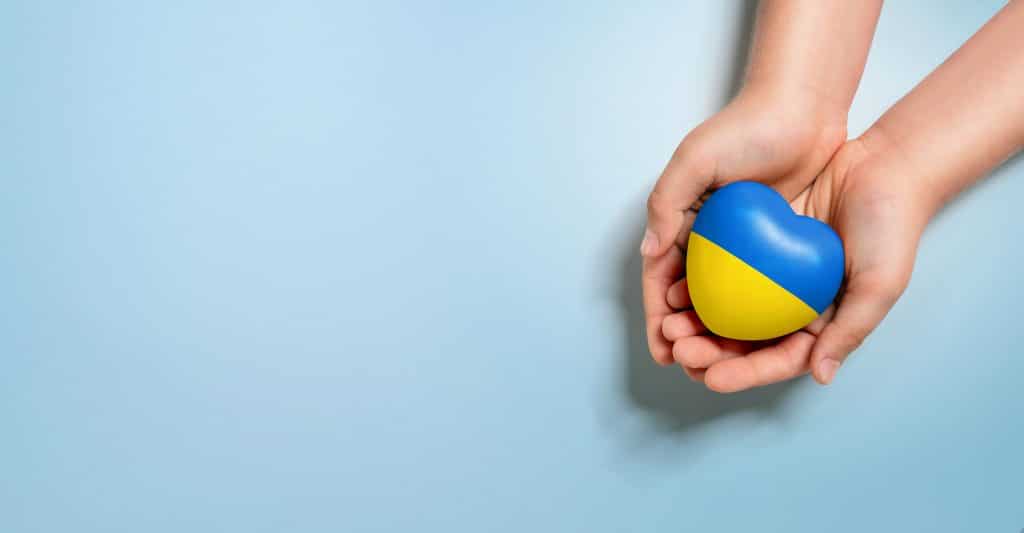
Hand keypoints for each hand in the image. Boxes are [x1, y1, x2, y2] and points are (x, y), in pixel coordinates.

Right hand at [642, 85, 846, 368]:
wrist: (804, 109)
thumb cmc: (746, 127)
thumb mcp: (694, 159)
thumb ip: (666, 203)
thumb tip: (648, 252)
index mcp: (682, 223)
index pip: (661, 281)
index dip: (658, 318)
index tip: (664, 349)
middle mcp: (709, 241)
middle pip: (692, 302)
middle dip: (687, 337)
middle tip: (694, 362)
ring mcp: (745, 248)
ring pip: (727, 305)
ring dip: (720, 336)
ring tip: (723, 363)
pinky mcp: (779, 248)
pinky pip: (765, 292)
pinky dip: (758, 319)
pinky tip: (763, 343)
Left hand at [664, 136, 929, 390]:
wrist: (884, 167)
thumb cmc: (891, 227)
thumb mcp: (879, 284)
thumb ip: (850, 330)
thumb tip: (820, 375)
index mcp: (823, 324)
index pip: (778, 360)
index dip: (745, 374)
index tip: (712, 378)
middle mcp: (794, 306)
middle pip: (745, 341)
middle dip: (709, 353)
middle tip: (680, 350)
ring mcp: (774, 277)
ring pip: (727, 310)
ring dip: (696, 323)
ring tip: (670, 326)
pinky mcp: (758, 245)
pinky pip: (723, 271)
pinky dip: (699, 285)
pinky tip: (676, 289)